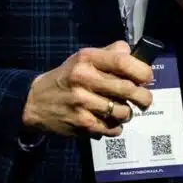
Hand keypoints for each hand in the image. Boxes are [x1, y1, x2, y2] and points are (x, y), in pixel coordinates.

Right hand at [22, 41, 153, 138]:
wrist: (34, 102)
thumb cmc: (66, 78)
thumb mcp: (83, 58)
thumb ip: (109, 53)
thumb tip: (134, 53)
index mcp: (87, 59)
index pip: (122, 62)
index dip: (142, 71)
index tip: (147, 78)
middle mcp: (84, 79)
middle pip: (128, 89)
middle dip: (143, 97)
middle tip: (144, 100)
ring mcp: (82, 103)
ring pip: (123, 112)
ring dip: (128, 113)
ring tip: (122, 111)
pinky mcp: (81, 124)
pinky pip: (112, 129)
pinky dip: (116, 127)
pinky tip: (109, 121)